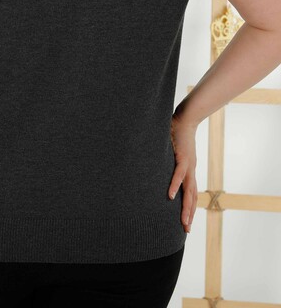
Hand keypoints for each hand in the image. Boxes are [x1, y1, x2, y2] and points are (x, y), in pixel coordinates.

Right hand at [169, 112, 197, 233]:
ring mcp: (188, 165)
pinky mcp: (183, 157)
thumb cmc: (177, 134)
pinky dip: (175, 186)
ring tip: (184, 222)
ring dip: (186, 207)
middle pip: (192, 197)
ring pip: (188, 191)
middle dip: (189, 214)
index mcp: (189, 171)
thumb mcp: (173, 153)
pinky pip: (178, 175)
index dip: (189, 208)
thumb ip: (168, 162)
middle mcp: (190, 171)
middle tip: (186, 230)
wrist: (186, 119)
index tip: (186, 222)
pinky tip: (171, 196)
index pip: (190, 194)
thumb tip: (157, 167)